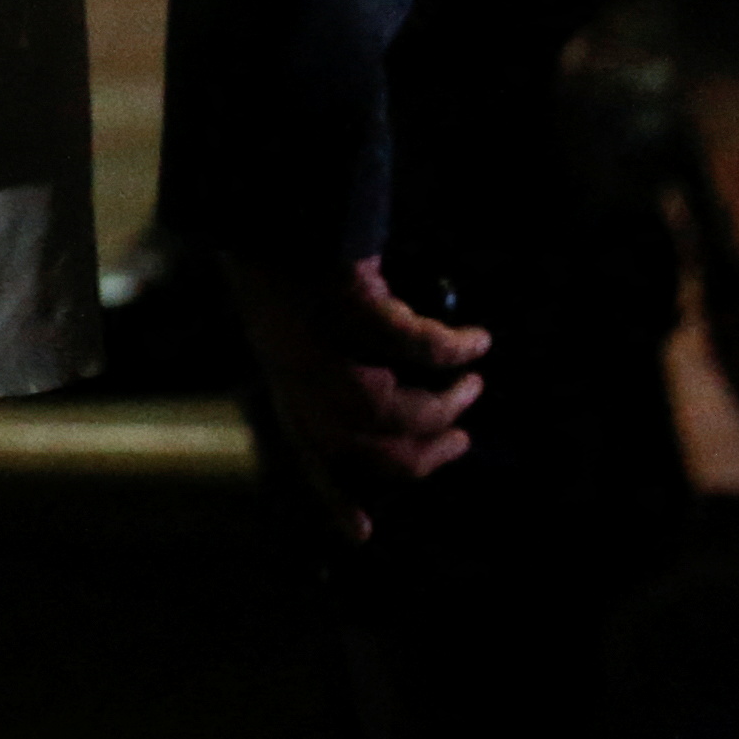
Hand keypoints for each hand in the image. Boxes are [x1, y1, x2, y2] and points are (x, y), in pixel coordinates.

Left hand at [223, 253, 490, 541]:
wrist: (261, 203)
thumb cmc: (282, 264)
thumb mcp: (289, 330)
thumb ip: (324, 373)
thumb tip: (392, 411)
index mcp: (285, 385)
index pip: (308, 458)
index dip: (335, 499)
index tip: (363, 536)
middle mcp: (299, 380)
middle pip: (376, 451)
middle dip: (428, 454)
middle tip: (462, 438)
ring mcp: (321, 348)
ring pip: (400, 411)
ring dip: (446, 404)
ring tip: (472, 383)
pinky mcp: (351, 309)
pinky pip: (420, 347)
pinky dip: (455, 346)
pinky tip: (477, 339)